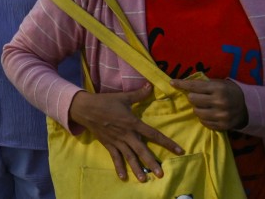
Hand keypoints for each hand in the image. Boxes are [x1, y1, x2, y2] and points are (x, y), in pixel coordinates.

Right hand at [67, 85, 182, 181]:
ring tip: (145, 180)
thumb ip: (138, 94)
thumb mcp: (123, 97)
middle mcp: (127, 134)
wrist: (85, 108)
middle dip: (151, 162)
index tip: (179, 151)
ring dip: (137, 168)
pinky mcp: (108, 144)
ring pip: (129, 156)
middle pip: (142, 150)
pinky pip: (115, 157)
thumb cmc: (105, 101)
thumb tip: (151, 85)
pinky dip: (119, 167)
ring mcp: (117, 141)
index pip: (153, 134)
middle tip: (161, 174)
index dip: (167, 142)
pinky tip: (124, 177)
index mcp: (132, 123)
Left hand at [171, 78, 247, 131]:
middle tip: (198, 97)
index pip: (194, 86)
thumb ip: (202, 84)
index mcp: (218, 89)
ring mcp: (221, 115)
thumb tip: (182, 83)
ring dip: (198, 108)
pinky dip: (204, 118)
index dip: (182, 84)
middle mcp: (220, 102)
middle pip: (193, 99)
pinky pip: (204, 122)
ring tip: (205, 106)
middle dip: (193, 97)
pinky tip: (210, 113)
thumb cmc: (229, 92)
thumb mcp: (218, 83)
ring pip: (197, 112)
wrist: (248, 107)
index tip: (172, 82)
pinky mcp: (222, 126)